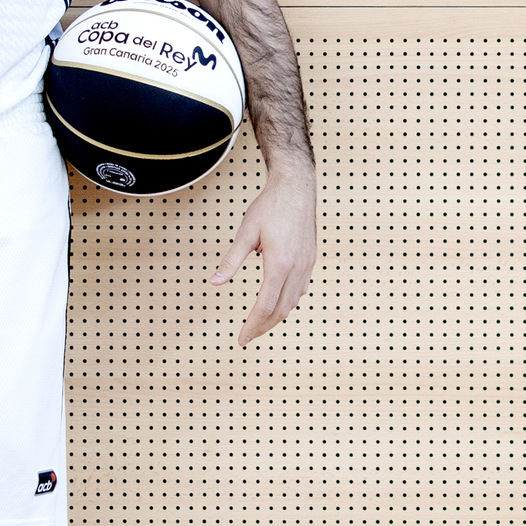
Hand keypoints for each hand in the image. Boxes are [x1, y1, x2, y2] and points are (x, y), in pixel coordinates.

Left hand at [214, 166, 315, 344]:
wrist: (297, 187)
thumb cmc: (271, 206)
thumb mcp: (245, 233)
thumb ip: (231, 261)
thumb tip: (215, 282)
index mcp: (279, 264)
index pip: (265, 306)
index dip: (252, 325)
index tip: (242, 338)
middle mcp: (296, 268)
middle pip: (281, 310)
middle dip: (263, 327)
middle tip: (247, 337)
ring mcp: (306, 265)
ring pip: (293, 302)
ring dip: (276, 317)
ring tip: (259, 324)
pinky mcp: (310, 260)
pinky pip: (300, 290)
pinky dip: (288, 302)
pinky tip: (279, 303)